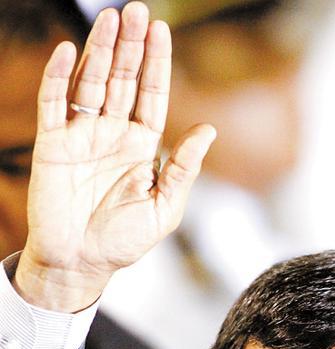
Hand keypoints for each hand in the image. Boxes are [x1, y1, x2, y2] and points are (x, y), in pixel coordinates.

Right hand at [14, 1, 214, 310]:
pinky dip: (59, 77)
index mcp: (141, 148)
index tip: (161, 31)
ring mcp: (82, 137)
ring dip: (101, 51)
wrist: (81, 265)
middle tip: (137, 11)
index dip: (156, 65)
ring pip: (92, 83)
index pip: (151, 97)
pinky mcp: (52, 145)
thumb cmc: (123, 242)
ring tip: (112, 18)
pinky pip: (54, 104)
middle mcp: (112, 135)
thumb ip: (183, 170)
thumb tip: (209, 131)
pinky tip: (70, 52)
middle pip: (123, 81)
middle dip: (131, 47)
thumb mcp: (164, 210)